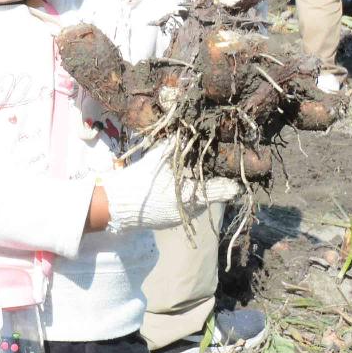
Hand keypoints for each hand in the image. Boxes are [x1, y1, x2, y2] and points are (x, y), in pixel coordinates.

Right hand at [98, 143, 242, 233]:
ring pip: (195, 204)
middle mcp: (189, 211)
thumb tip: (185, 129)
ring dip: (194, 193)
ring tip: (187, 180)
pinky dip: (182, 200)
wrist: (114, 206)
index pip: (220, 191)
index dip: (229, 186)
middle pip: (207, 197)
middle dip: (208, 185)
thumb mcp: (156, 160)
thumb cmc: (138, 182)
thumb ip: (173, 146)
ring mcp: (178, 219)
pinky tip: (171, 191)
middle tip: (205, 172)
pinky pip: (182, 210)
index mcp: (190, 195)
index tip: (237, 183)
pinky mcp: (168, 223)